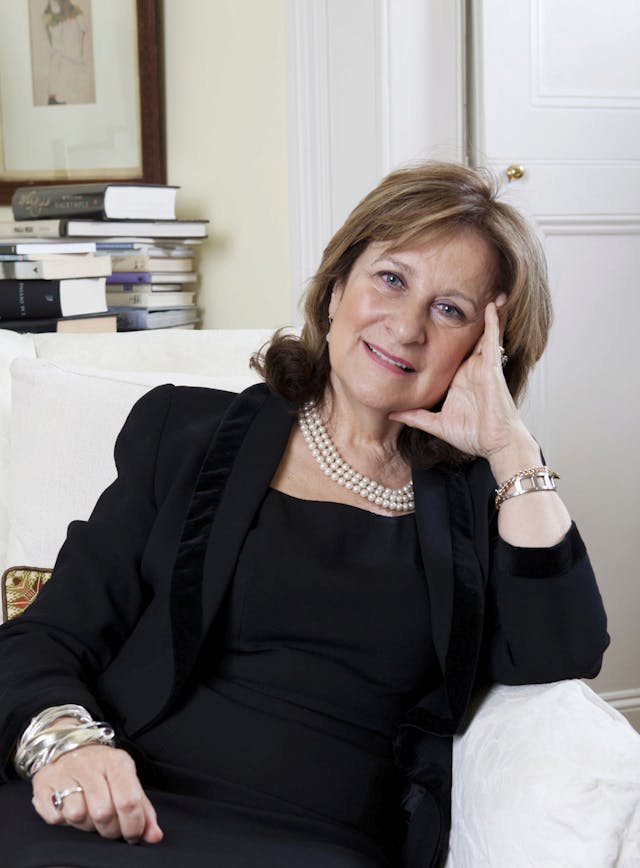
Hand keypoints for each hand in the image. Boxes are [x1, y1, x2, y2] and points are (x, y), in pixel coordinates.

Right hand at [31, 742, 162, 844]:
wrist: (69, 746)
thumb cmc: (102, 769)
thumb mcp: (127, 779)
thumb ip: (142, 808)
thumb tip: (154, 836)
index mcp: (116, 762)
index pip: (129, 800)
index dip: (133, 826)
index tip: (132, 835)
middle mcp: (90, 765)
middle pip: (103, 813)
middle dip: (110, 829)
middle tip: (110, 827)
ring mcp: (65, 773)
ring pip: (78, 816)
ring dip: (86, 825)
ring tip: (89, 814)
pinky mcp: (44, 784)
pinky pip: (55, 817)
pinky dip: (63, 820)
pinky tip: (69, 809)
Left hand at [389, 301, 537, 464]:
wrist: (495, 445)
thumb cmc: (472, 435)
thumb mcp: (436, 423)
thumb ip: (415, 417)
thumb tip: (391, 414)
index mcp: (460, 376)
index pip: (450, 348)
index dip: (444, 331)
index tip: (432, 312)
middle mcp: (472, 367)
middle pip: (468, 335)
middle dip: (465, 315)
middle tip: (458, 289)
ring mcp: (483, 366)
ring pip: (484, 332)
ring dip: (485, 312)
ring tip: (485, 288)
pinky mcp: (492, 369)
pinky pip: (492, 341)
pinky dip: (493, 322)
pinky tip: (492, 305)